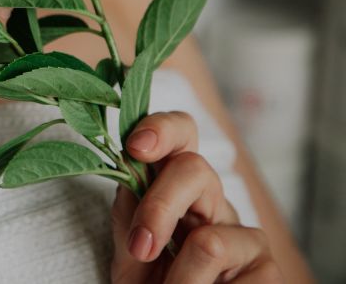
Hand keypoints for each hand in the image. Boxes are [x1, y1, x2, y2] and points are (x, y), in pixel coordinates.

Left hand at [110, 111, 282, 282]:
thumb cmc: (148, 279)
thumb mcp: (129, 243)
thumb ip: (129, 207)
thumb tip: (128, 164)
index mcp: (178, 186)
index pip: (182, 133)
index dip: (161, 128)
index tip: (136, 147)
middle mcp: (215, 201)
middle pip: (194, 170)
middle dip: (159, 208)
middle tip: (139, 248)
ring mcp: (245, 235)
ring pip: (209, 241)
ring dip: (178, 278)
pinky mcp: (268, 271)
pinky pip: (232, 283)